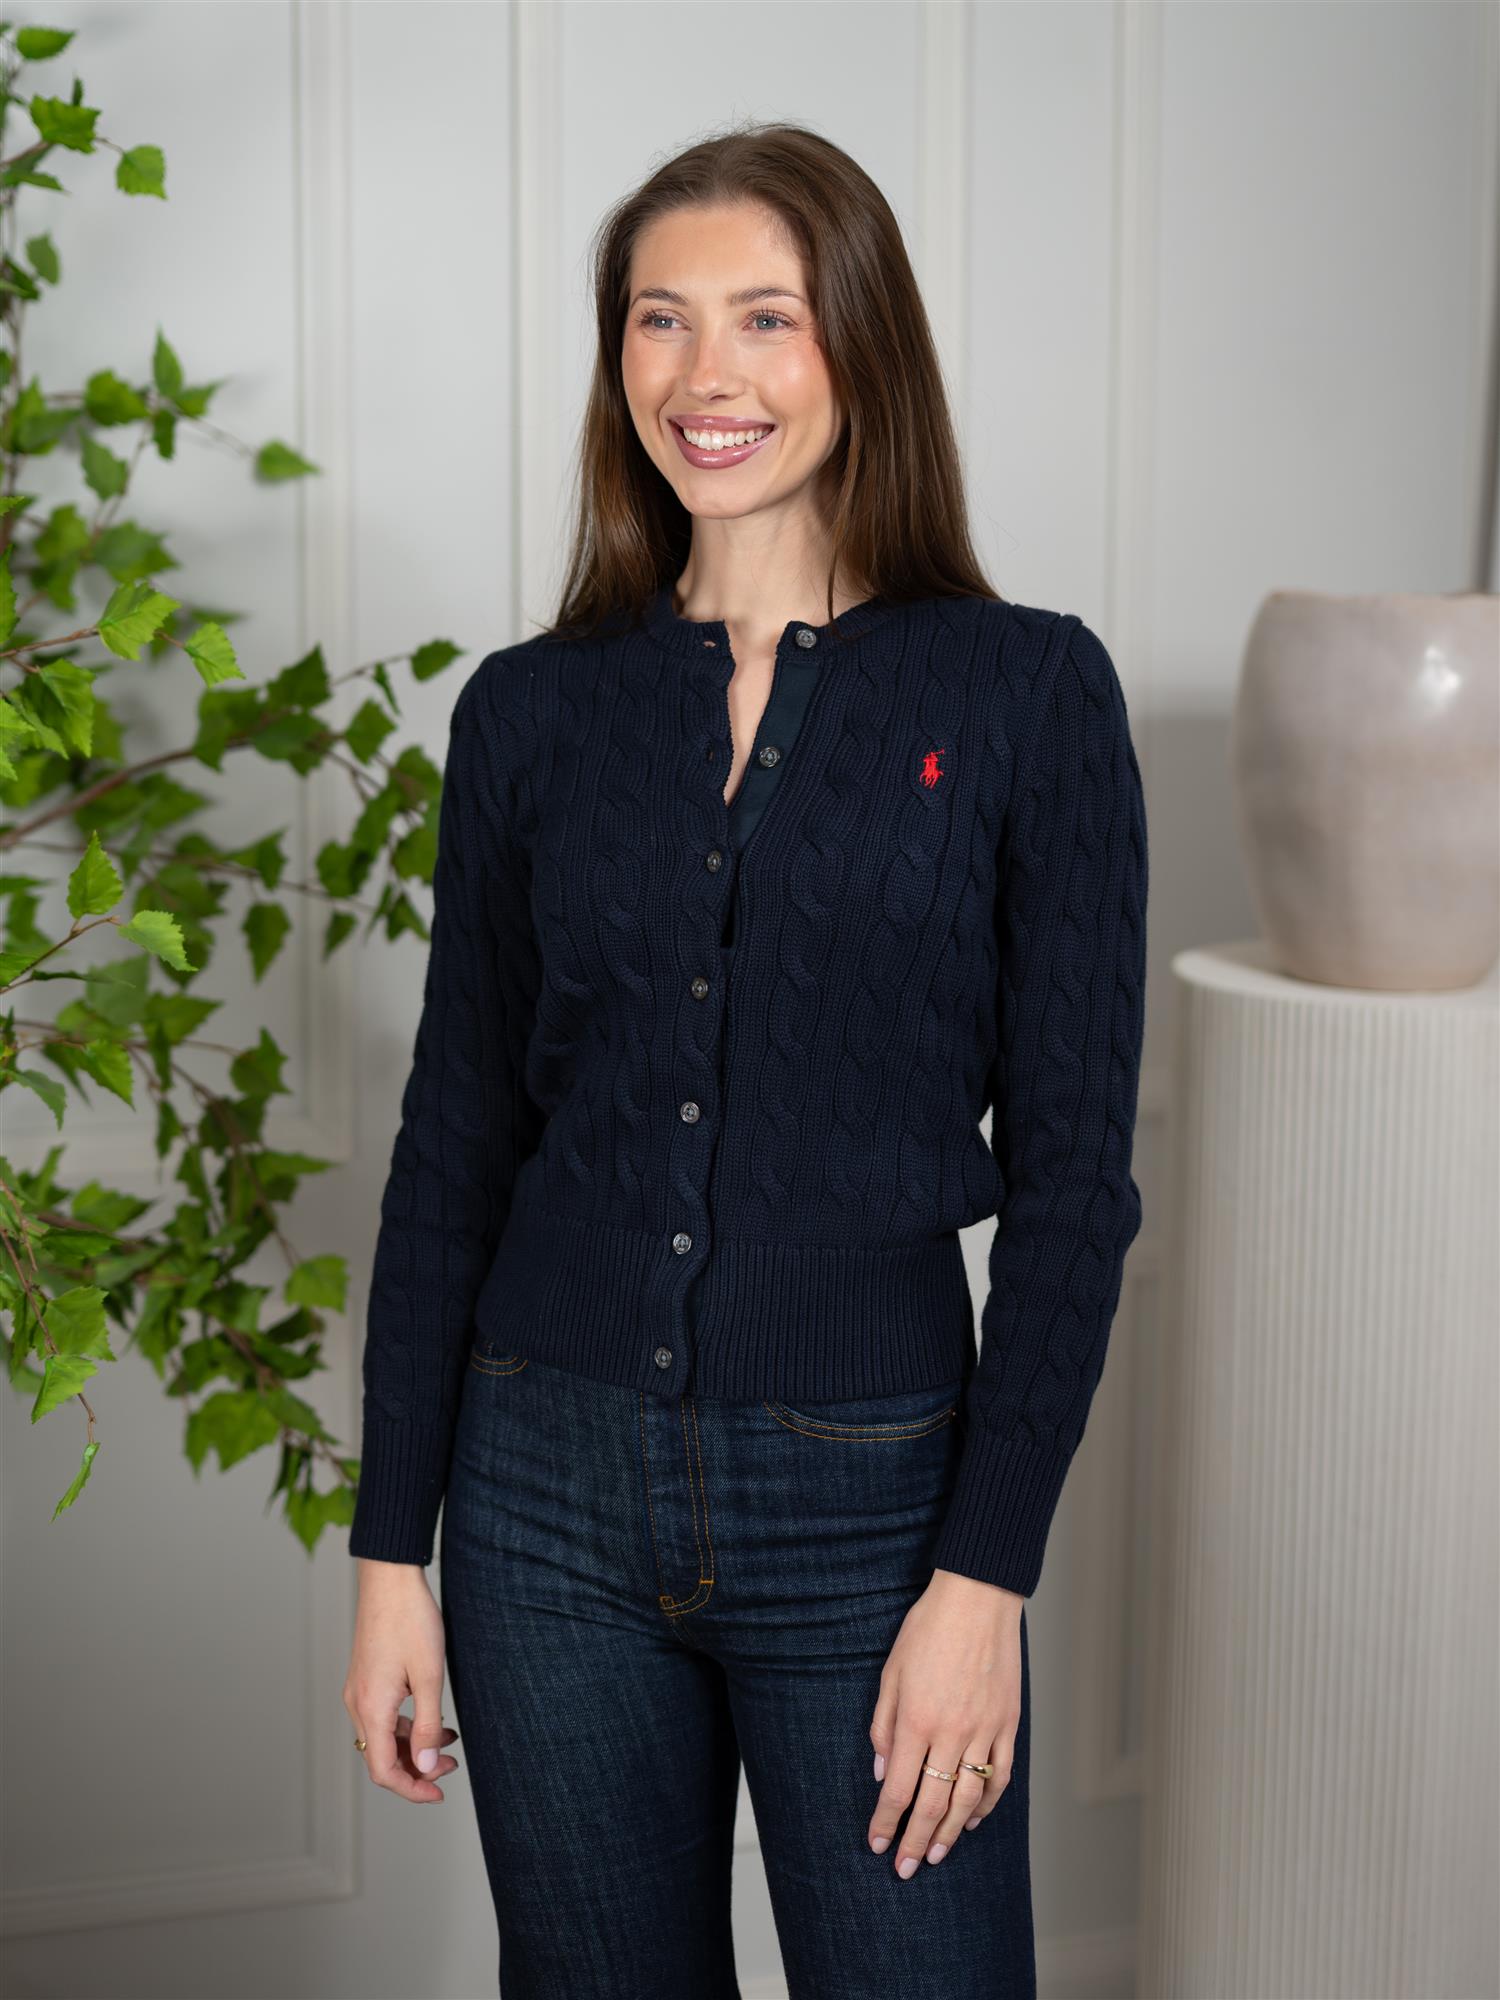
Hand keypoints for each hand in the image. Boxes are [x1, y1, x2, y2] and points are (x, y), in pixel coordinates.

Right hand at [342, 1558, 460, 1802]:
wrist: (390, 1579)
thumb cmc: (410, 1620)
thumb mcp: (429, 1676)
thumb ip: (427, 1726)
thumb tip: (425, 1767)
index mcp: (371, 1708)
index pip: (383, 1771)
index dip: (411, 1790)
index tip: (439, 1793)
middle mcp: (358, 1704)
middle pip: (381, 1758)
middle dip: (417, 1769)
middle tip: (451, 1765)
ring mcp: (359, 1690)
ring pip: (382, 1738)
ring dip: (413, 1746)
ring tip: (448, 1741)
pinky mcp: (366, 1678)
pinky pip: (382, 1716)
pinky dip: (405, 1725)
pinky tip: (431, 1718)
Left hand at [866, 1567, 1023, 1875]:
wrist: (977, 1599)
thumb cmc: (928, 1629)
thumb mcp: (891, 1672)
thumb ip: (883, 1726)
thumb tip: (883, 1773)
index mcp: (916, 1719)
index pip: (898, 1788)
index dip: (885, 1822)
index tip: (876, 1844)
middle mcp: (951, 1732)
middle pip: (933, 1803)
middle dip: (916, 1841)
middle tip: (906, 1868)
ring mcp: (984, 1730)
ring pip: (969, 1798)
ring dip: (952, 1832)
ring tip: (937, 1854)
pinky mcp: (1008, 1724)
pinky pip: (1000, 1775)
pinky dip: (988, 1804)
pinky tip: (974, 1819)